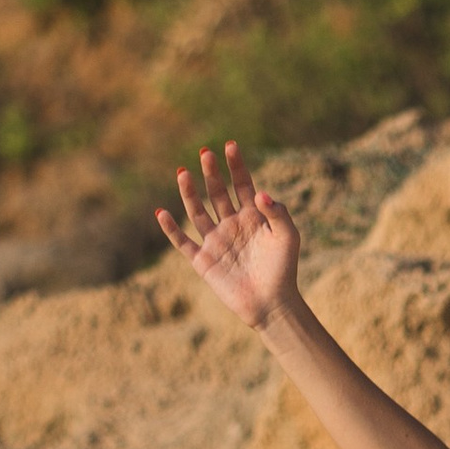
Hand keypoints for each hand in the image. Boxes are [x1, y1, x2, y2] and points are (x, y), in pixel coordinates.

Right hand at [157, 140, 298, 328]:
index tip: (230, 145)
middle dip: (212, 173)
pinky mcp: (203, 260)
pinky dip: (170, 229)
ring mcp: (216, 241)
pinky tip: (162, 212)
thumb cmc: (284, 269)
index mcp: (252, 216)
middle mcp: (231, 225)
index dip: (236, 165)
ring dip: (189, 193)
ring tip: (183, 171)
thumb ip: (278, 212)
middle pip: (217, 193)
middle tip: (206, 153)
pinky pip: (182, 242)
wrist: (272, 303)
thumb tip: (260, 192)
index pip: (242, 185)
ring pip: (197, 212)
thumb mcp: (287, 237)